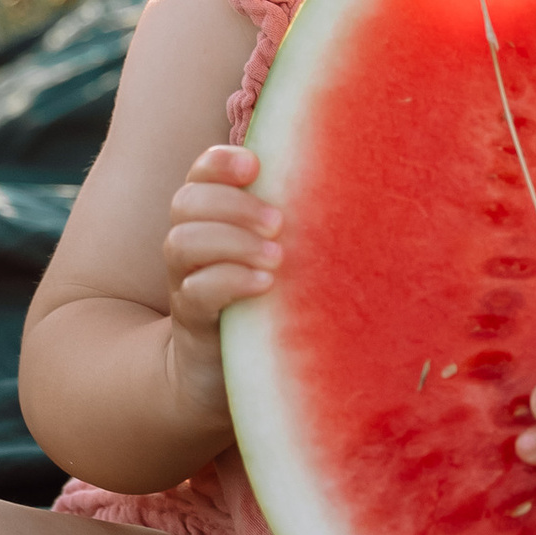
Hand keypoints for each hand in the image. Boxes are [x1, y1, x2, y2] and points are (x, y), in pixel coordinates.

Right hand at [161, 145, 278, 435]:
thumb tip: (353, 179)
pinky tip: (265, 285)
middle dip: (233, 205)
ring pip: (182, 243)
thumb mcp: (274, 253)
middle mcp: (190, 244)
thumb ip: (290, 220)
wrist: (220, 371)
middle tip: (278, 222)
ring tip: (276, 256)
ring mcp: (184, 282)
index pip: (201, 174)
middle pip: (187, 202)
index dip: (221, 163)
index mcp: (209, 216)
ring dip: (232, 241)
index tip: (256, 166)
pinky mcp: (191, 321)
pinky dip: (230, 281)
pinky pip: (196, 291)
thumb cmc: (264, 299)